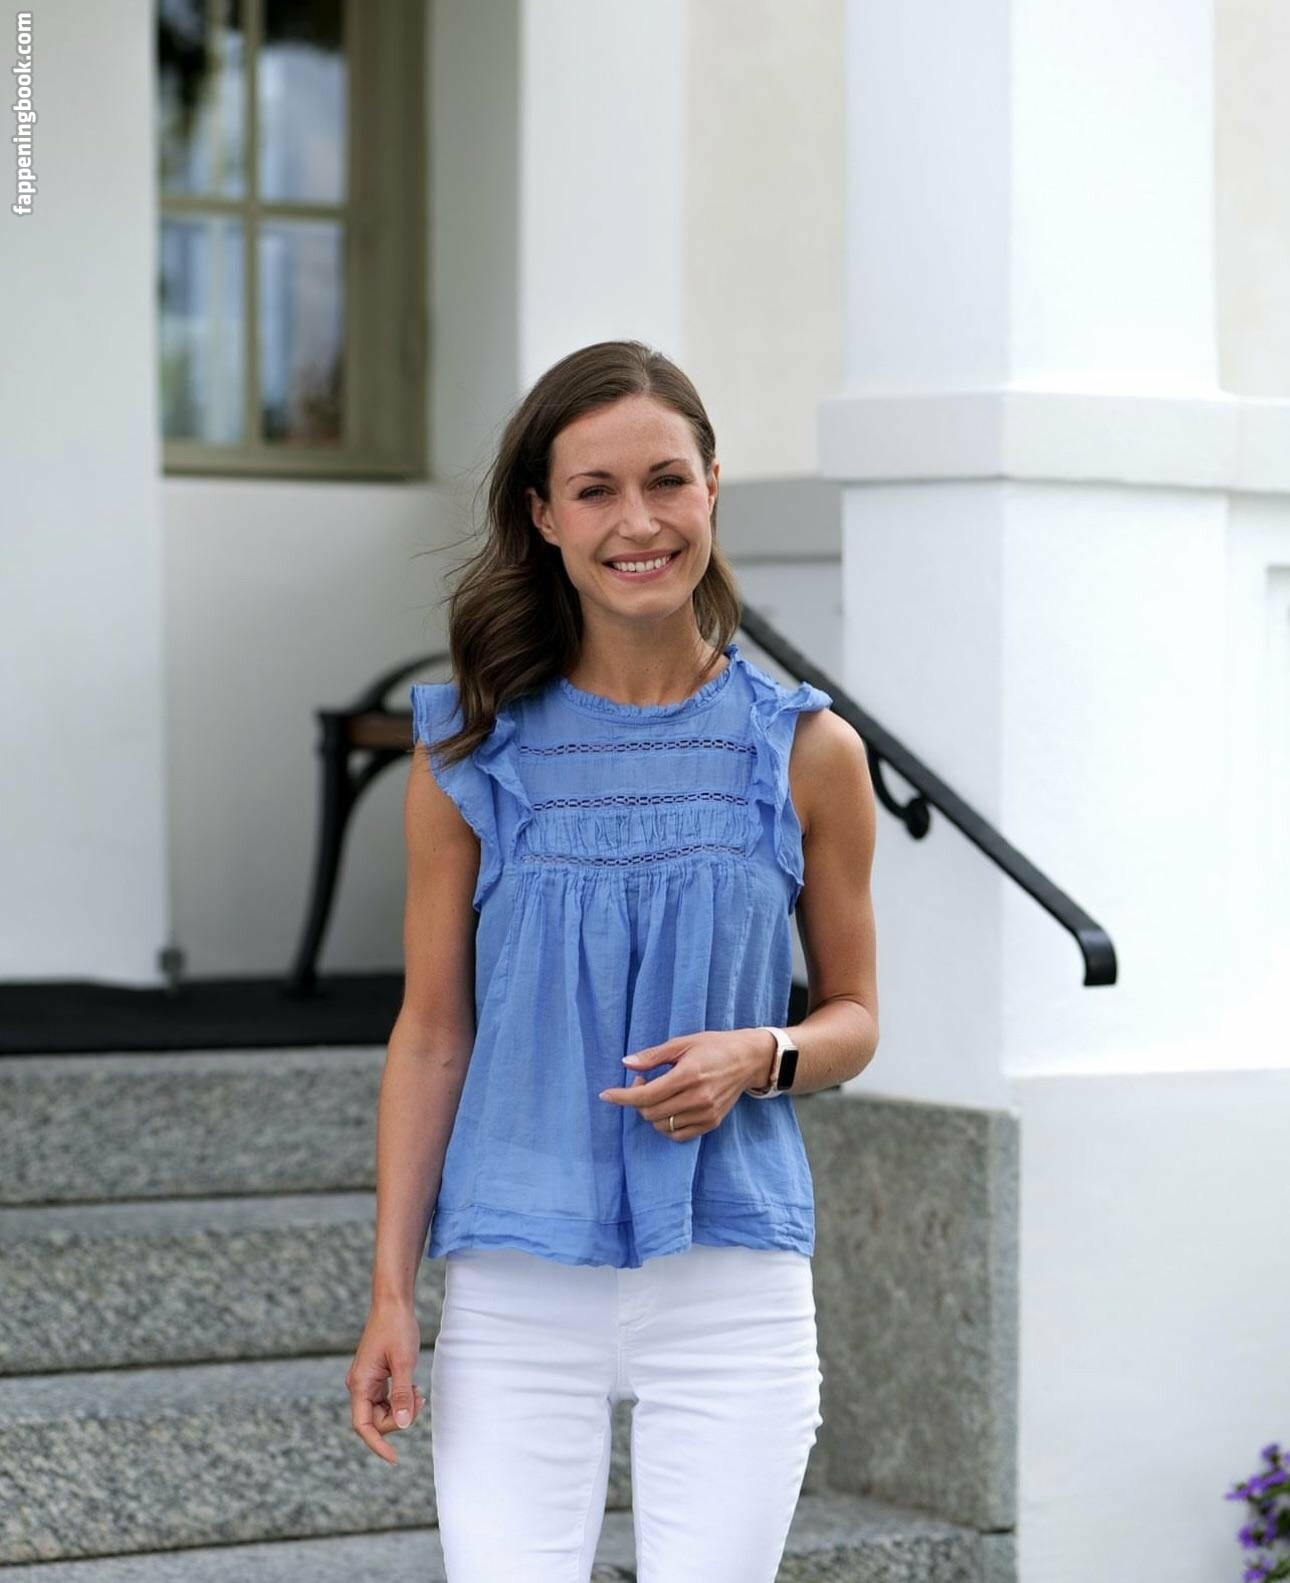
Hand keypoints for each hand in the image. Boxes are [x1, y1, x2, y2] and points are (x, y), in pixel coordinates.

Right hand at [346, 1297, 426, 1464]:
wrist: (392, 1303)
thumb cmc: (397, 1329)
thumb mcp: (404, 1363)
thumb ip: (402, 1396)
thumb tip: (402, 1424)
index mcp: (360, 1384)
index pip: (363, 1426)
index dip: (378, 1445)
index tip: (395, 1459)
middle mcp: (358, 1385)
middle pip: (375, 1420)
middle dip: (398, 1418)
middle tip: (419, 1399)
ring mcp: (365, 1381)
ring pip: (381, 1411)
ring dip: (400, 1408)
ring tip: (417, 1390)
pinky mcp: (374, 1376)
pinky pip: (385, 1399)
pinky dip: (399, 1398)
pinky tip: (412, 1387)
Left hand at [597, 1028, 774, 1141]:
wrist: (748, 1059)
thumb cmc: (714, 1046)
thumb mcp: (683, 1043)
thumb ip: (653, 1056)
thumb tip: (625, 1064)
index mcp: (688, 1075)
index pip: (646, 1096)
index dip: (621, 1097)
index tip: (605, 1095)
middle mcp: (697, 1099)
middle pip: (650, 1112)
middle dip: (637, 1100)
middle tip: (643, 1081)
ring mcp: (706, 1114)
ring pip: (662, 1125)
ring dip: (651, 1112)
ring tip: (659, 1093)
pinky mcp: (712, 1123)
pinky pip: (678, 1135)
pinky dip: (666, 1125)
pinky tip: (669, 1107)